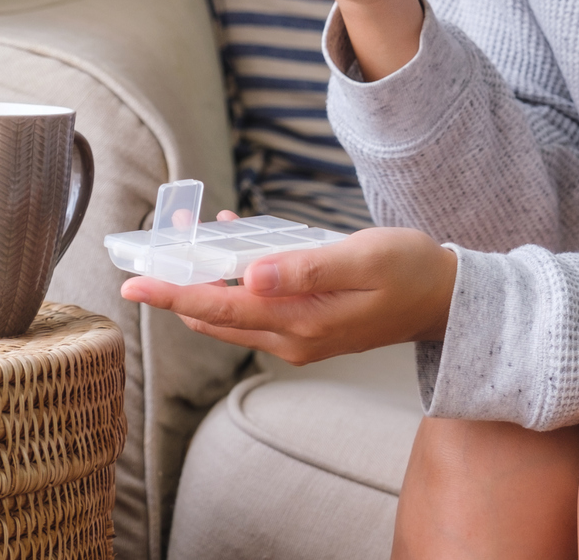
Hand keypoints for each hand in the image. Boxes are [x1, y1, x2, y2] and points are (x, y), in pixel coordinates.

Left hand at [119, 226, 456, 365]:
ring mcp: (298, 337)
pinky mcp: (306, 327)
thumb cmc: (409, 270)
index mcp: (302, 324)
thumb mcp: (362, 258)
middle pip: (214, 316)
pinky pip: (255, 306)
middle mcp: (293, 338)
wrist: (446, 299)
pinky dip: (234, 279)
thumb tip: (250, 274)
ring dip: (204, 281)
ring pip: (231, 313)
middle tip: (148, 252)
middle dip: (176, 286)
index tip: (131, 285)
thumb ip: (305, 266)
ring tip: (184, 239)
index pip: (218, 310)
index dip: (171, 295)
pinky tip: (233, 242)